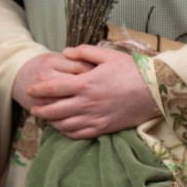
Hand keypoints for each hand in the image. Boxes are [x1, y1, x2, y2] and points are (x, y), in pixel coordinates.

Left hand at [22, 44, 157, 138]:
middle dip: (40, 109)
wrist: (155, 91)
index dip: (39, 90)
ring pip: (64, 125)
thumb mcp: (109, 55)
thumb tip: (66, 52)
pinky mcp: (104, 128)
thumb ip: (85, 51)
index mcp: (86, 84)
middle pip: (54, 110)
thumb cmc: (133, 71)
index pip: (53, 89)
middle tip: (33, 108)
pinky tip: (64, 128)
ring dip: (52, 122)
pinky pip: (79, 134)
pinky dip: (67, 132)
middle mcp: (87, 103)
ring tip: (47, 118)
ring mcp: (95, 118)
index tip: (31, 90)